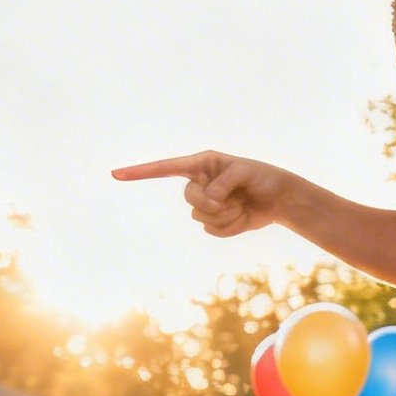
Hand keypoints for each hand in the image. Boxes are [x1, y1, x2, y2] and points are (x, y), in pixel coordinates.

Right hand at [111, 152, 293, 236]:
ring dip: (225, 215)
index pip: (165, 168)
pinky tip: (242, 216)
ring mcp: (206, 205)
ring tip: (242, 204)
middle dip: (211, 202)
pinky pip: (212, 231)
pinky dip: (230, 227)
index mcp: (201, 164)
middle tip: (233, 198)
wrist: (278, 199)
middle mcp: (200, 184)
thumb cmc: (262, 177)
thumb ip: (224, 181)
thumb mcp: (245, 172)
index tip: (116, 175)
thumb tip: (210, 199)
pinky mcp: (214, 223)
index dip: (140, 172)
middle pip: (189, 199)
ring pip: (200, 218)